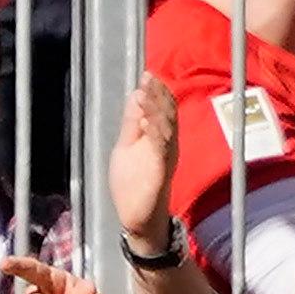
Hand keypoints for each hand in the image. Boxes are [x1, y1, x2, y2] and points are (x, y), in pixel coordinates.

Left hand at [109, 74, 180, 253]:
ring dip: (157, 111)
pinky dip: (155, 134)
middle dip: (158, 97)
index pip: (162, 111)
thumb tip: (136, 95)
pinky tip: (146, 121)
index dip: (156, 93)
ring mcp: (164, 159)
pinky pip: (161, 149)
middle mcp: (167, 147)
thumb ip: (132, 122)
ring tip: (147, 93)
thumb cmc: (133, 184)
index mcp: (159, 139)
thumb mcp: (127, 146)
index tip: (148, 75)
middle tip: (149, 78)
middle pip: (167, 116)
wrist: (137, 218)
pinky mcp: (160, 172)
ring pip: (167, 129)